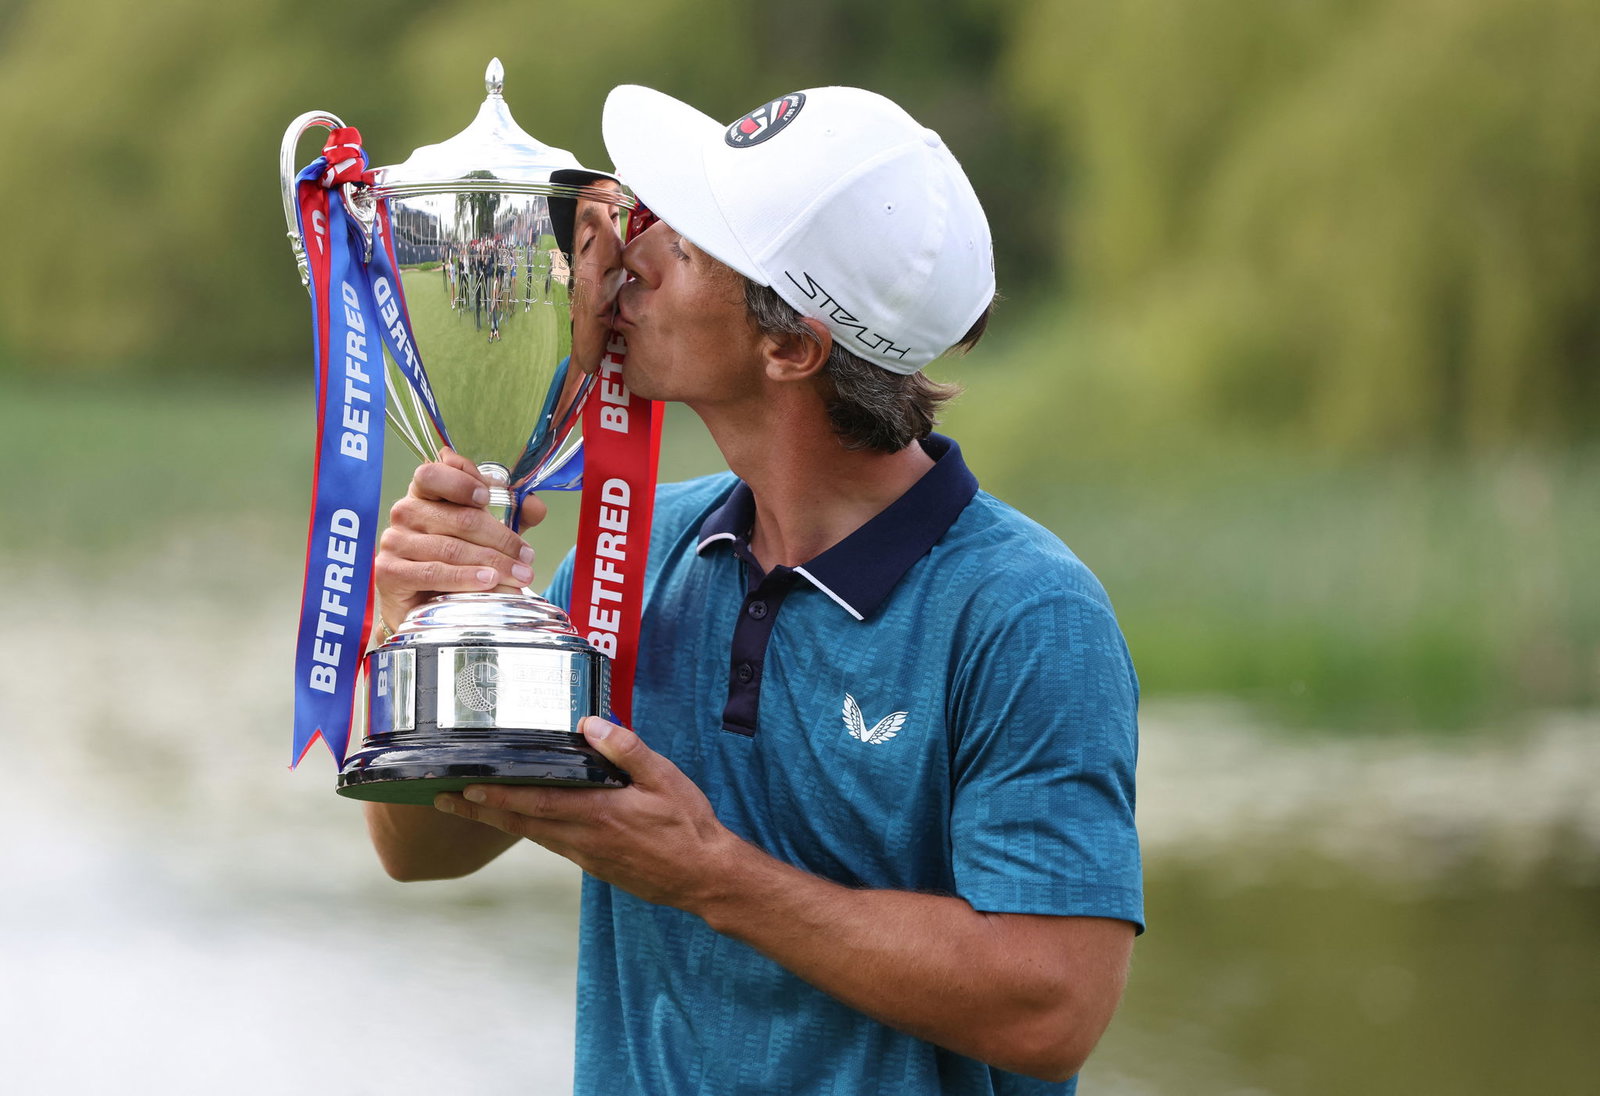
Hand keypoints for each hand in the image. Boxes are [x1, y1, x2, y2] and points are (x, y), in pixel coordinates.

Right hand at [374, 448, 548, 630]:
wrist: (420, 605)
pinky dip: (465, 577)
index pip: (435, 473)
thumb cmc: (454, 562)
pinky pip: (435, 571)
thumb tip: (536, 505)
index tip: (489, 495)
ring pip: (452, 547)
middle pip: (459, 517)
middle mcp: (405, 512)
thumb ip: (510, 515)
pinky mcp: (390, 571)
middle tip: (528, 557)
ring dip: (492, 562)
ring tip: (519, 575)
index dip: (462, 480)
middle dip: (501, 538)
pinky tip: (488, 581)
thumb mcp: (486, 534)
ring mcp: (394, 541)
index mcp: (424, 493)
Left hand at [433, 717, 741, 910]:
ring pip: (531, 835)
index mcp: (597, 814)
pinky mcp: (594, 864)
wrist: (704, 877)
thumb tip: (590, 723)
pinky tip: (521, 820)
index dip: (496, 795)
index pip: (535, 803)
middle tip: (441, 799)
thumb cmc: (687, 826)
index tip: (464, 786)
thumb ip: (627, 750)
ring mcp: (586, 855)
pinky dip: (527, 829)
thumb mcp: (664, 779)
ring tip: (468, 806)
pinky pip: (551, 843)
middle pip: (520, 822)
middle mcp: (582, 838)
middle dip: (478, 809)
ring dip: (496, 820)